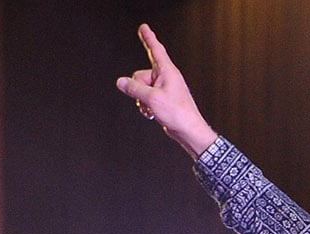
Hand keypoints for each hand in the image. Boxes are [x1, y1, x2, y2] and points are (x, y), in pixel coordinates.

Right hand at [117, 24, 217, 156]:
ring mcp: (164, 88)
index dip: (148, 38)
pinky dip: (146, 106)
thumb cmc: (177, 113)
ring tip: (154, 109)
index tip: (143, 27)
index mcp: (167, 71)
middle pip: (140, 75)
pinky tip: (153, 114)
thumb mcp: (152, 99)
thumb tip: (121, 82)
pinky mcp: (162, 99)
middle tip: (149, 100)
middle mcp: (165, 77)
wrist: (188, 130)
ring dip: (142, 100)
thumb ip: (134, 89)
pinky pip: (145, 98)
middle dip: (139, 89)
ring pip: (141, 89)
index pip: (155, 50)